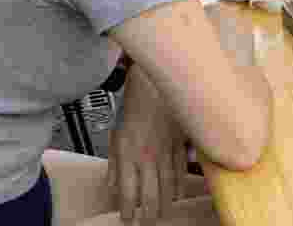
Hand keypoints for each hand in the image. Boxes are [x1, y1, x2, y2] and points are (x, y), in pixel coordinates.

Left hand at [108, 67, 189, 223]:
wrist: (155, 81)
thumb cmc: (135, 104)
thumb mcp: (116, 134)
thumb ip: (114, 162)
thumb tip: (111, 184)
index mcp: (127, 154)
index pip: (127, 190)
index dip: (128, 209)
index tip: (128, 220)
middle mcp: (146, 155)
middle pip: (149, 193)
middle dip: (148, 213)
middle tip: (147, 224)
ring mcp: (165, 150)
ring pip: (167, 184)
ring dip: (165, 203)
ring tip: (162, 215)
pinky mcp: (180, 143)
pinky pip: (181, 168)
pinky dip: (180, 183)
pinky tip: (179, 194)